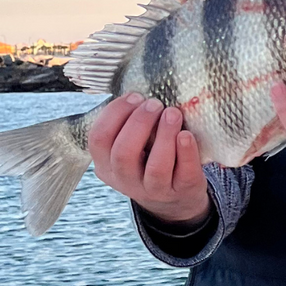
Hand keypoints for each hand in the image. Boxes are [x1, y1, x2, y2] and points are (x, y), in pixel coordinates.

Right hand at [88, 93, 210, 226]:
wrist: (176, 198)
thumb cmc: (150, 159)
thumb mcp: (131, 147)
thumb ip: (128, 126)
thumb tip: (139, 88)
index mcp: (106, 165)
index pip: (99, 139)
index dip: (115, 114)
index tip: (135, 96)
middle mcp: (126, 180)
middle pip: (123, 153)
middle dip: (138, 123)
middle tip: (155, 104)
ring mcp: (154, 190)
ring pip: (155, 167)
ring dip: (164, 136)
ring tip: (173, 113)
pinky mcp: (182, 191)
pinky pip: (184, 174)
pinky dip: (186, 153)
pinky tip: (187, 135)